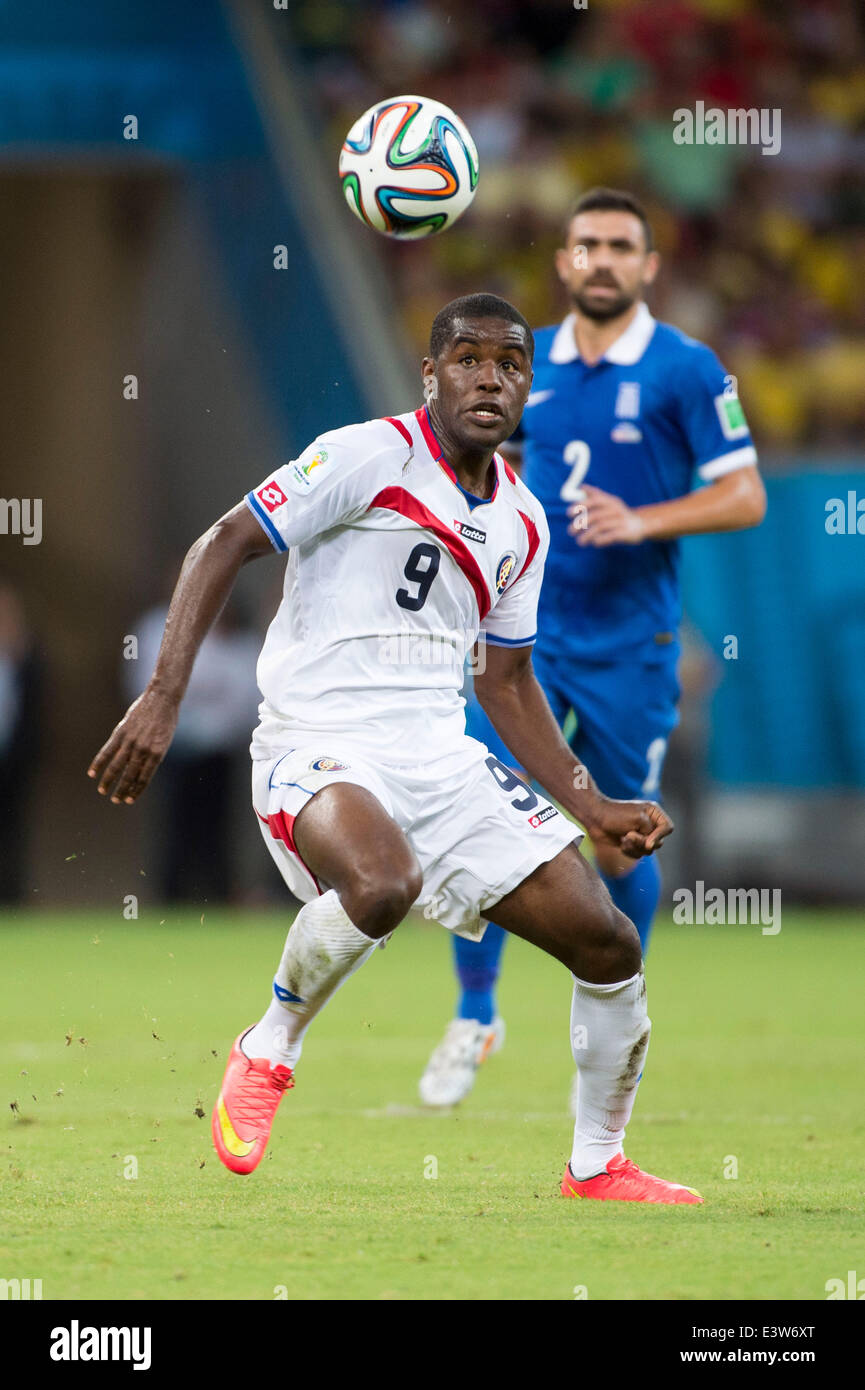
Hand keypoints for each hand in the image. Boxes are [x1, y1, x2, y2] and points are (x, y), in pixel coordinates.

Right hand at [87, 686, 178, 804]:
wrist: (162, 699)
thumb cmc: (166, 722)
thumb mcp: (164, 742)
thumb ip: (153, 757)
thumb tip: (140, 772)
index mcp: (156, 755)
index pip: (144, 779)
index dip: (136, 791)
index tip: (129, 800)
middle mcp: (143, 751)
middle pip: (129, 776)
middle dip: (122, 790)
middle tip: (116, 800)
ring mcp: (130, 742)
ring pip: (116, 766)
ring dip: (108, 781)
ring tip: (103, 791)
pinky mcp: (120, 733)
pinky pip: (107, 751)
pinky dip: (98, 763)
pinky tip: (92, 773)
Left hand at [568, 484, 645, 546]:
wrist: (640, 525)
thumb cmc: (619, 514)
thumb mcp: (609, 502)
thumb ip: (595, 495)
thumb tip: (580, 487)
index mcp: (610, 501)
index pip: (594, 500)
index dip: (581, 506)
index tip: (568, 513)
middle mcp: (616, 509)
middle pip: (596, 515)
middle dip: (581, 523)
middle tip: (570, 531)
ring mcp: (621, 521)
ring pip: (601, 527)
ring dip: (588, 535)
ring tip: (580, 542)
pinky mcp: (626, 532)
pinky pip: (611, 536)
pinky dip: (601, 539)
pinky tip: (595, 543)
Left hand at [580, 794, 672, 858]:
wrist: (595, 819)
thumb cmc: (615, 814)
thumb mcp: (638, 819)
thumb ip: (651, 833)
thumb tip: (651, 847)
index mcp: (654, 813)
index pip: (668, 828)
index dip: (659, 836)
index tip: (648, 841)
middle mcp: (650, 824)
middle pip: (658, 842)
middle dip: (642, 841)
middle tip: (628, 835)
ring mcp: (642, 835)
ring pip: (648, 851)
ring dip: (634, 847)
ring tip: (623, 838)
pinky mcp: (633, 844)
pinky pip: (638, 855)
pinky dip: (629, 851)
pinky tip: (620, 843)